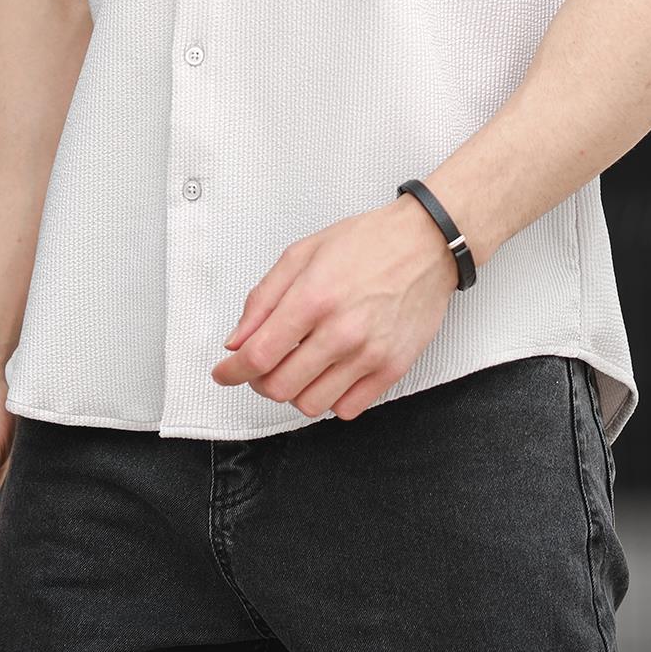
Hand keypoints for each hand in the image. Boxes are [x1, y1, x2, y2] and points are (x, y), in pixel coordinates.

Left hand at [209, 195, 458, 421]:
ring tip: (299, 367)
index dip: (231, 372)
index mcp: (313, 297)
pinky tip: (329, 374)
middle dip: (259, 382)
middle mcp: (341, 331)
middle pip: (279, 387)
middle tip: (262, 366)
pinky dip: (330, 399)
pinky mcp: (392, 368)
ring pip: (311, 405)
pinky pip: (348, 409)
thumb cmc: (368, 242)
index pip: (258, 355)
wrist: (426, 244)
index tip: (224, 374)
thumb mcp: (303, 253)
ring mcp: (369, 354)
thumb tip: (237, 340)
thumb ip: (263, 298)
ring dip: (294, 393)